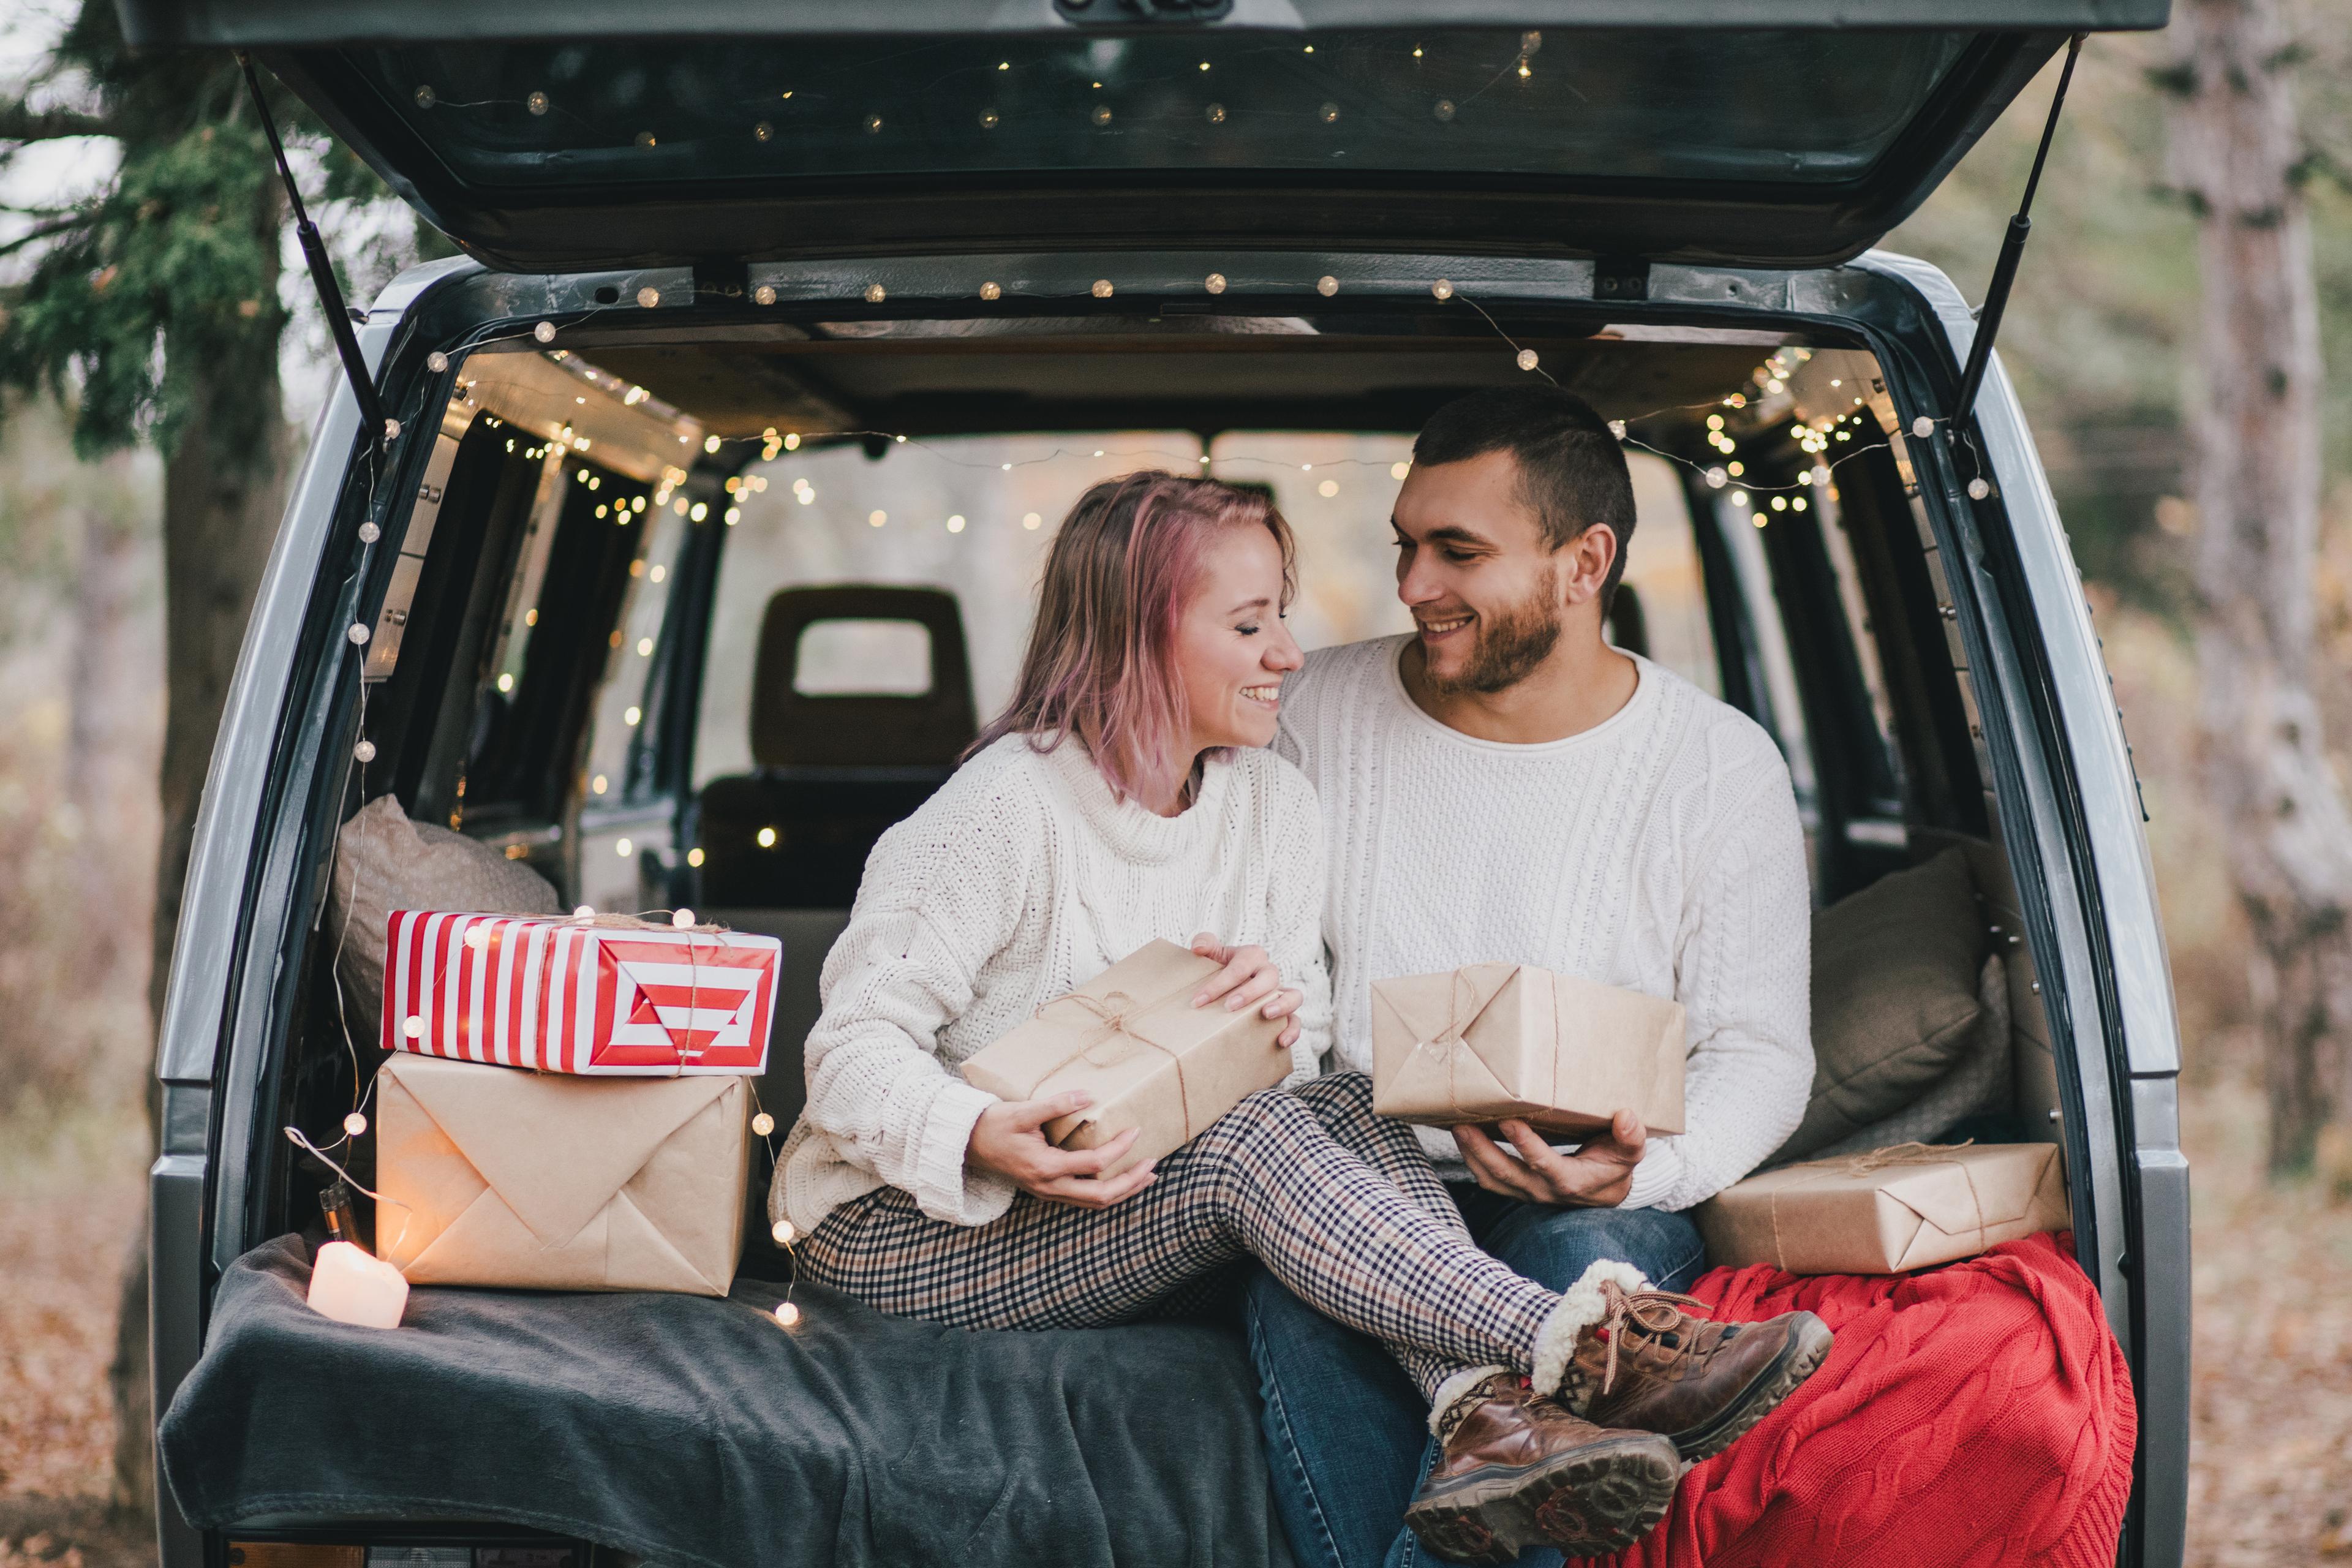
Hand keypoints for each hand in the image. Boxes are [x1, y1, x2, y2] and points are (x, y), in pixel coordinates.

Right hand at [967, 1091, 1157, 1207]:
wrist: (967, 1145)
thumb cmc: (994, 1125)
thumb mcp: (1022, 1111)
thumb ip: (1055, 1104)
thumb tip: (1088, 1096)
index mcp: (1045, 1167)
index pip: (1094, 1163)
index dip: (1119, 1148)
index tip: (1136, 1130)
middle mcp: (1049, 1187)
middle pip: (1100, 1196)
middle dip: (1130, 1182)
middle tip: (1153, 1163)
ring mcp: (1048, 1193)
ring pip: (1094, 1203)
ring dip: (1123, 1191)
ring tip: (1147, 1176)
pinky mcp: (1047, 1191)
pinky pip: (1084, 1200)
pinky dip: (1107, 1192)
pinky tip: (1120, 1180)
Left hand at [1189, 932, 1305, 1048]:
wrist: (1229, 985)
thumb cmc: (1220, 969)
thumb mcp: (1212, 954)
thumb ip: (1204, 943)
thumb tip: (1198, 948)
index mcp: (1252, 955)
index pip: (1239, 967)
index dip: (1219, 984)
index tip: (1199, 1001)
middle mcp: (1269, 972)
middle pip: (1269, 977)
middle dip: (1250, 992)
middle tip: (1229, 1006)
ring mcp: (1279, 993)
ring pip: (1293, 995)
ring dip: (1282, 1005)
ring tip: (1266, 1014)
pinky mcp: (1285, 1012)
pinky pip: (1295, 1020)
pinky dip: (1292, 1030)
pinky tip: (1281, 1041)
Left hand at [1454, 1110, 1646, 1207]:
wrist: (1606, 1192)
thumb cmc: (1615, 1166)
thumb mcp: (1630, 1153)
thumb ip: (1631, 1138)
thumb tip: (1627, 1117)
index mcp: (1572, 1182)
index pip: (1545, 1166)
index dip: (1526, 1146)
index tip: (1509, 1121)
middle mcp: (1544, 1191)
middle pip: (1507, 1174)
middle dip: (1482, 1150)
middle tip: (1463, 1123)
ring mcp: (1527, 1192)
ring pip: (1492, 1179)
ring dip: (1471, 1155)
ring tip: (1456, 1127)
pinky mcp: (1517, 1189)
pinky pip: (1489, 1179)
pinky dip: (1472, 1160)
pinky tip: (1462, 1137)